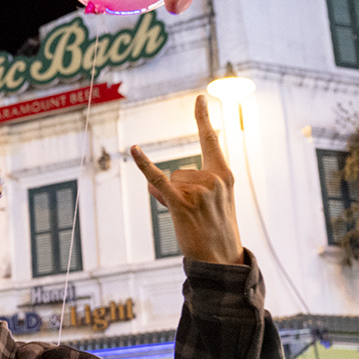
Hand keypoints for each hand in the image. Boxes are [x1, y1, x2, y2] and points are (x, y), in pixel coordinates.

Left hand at [132, 94, 242, 265]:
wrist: (222, 261)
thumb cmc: (216, 232)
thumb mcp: (209, 205)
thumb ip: (184, 189)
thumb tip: (152, 184)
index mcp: (224, 175)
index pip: (211, 140)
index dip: (203, 118)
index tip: (200, 97)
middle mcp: (213, 179)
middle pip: (180, 170)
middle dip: (178, 190)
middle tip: (195, 214)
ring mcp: (199, 190)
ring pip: (169, 181)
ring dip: (171, 198)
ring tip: (189, 218)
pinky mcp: (181, 203)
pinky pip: (158, 179)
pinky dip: (144, 165)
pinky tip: (134, 149)